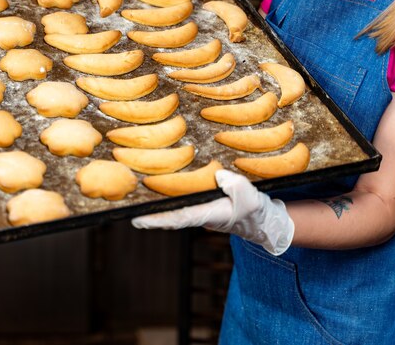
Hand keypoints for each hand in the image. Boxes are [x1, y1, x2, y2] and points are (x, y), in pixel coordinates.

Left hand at [132, 170, 294, 255]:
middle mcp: (200, 215)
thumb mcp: (250, 195)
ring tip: (138, 207)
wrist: (264, 220)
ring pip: (175, 212)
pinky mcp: (205, 207)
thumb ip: (235, 185)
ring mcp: (201, 212)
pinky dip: (169, 204)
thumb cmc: (256, 209)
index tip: (139, 220)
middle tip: (130, 216)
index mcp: (208, 215)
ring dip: (157, 211)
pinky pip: (183, 206)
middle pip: (170, 217)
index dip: (157, 218)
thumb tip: (219, 175)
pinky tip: (160, 199)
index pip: (177, 217)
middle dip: (150, 218)